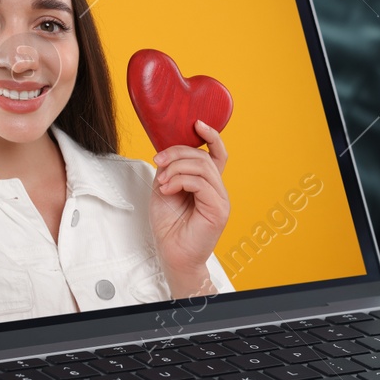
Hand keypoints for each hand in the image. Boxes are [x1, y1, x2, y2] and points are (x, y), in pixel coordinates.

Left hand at [149, 120, 229, 297]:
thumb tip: (169, 154)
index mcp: (208, 184)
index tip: (196, 123)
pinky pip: (201, 183)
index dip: (211, 136)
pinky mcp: (219, 209)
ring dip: (176, 169)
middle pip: (204, 157)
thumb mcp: (165, 190)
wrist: (172, 256)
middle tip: (159, 162)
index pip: (217, 154)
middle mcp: (218, 190)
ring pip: (202, 167)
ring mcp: (221, 199)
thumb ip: (171, 170)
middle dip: (178, 153)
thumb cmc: (169, 227)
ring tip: (162, 183)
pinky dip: (180, 181)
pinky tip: (167, 190)